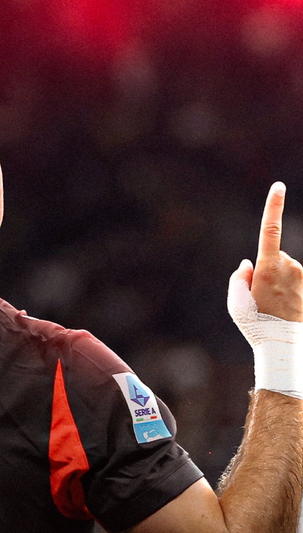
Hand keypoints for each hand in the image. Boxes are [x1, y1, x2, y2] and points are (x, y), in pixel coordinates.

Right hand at [239, 182, 302, 322]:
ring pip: (287, 272)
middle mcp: (290, 267)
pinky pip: (296, 283)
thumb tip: (249, 264)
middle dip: (268, 272)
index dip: (274, 206)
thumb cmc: (256, 324)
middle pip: (275, 259)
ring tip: (275, 308)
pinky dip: (290, 294)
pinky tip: (286, 311)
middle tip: (263, 299)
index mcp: (269, 266)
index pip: (270, 229)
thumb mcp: (236, 302)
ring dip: (281, 284)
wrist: (284, 346)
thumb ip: (239, 277)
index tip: (278, 186)